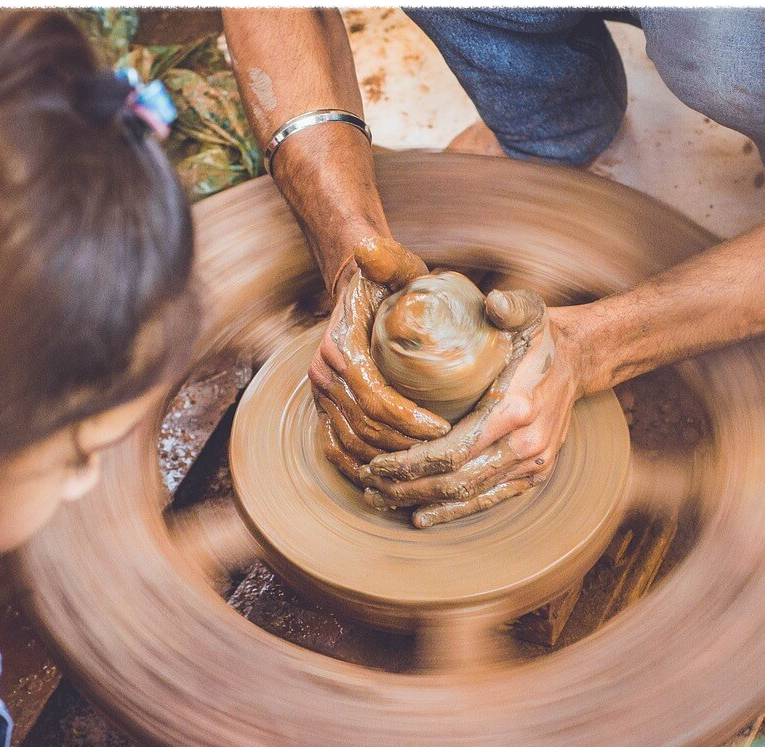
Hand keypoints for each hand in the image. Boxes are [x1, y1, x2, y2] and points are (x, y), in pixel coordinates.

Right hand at [310, 237, 451, 482]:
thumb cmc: (385, 280)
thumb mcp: (393, 265)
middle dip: (405, 447)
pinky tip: (390, 480)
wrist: (356, 289)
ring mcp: (320, 395)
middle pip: (364, 428)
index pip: (375, 397)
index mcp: (339, 348)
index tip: (444, 428)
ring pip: (351, 444)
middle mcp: (322, 375)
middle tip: (444, 453)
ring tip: (426, 466)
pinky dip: (360, 468)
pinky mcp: (323, 408)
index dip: (408, 420)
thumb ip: (388, 258)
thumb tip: (369, 248)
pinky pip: (336, 449)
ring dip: (388, 461)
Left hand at [361, 293, 584, 527]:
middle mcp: (527, 445)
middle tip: (369, 486)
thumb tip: (494, 301)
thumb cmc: (541, 336)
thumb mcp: (529, 310)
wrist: (578, 361)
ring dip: (424, 502)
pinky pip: (491, 500)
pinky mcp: (534, 475)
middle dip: (408, 487)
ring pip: (469, 494)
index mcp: (517, 408)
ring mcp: (533, 465)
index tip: (378, 462)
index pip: (455, 450)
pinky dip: (455, 511)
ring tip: (383, 499)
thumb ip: (510, 306)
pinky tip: (423, 516)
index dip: (412, 463)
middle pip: (456, 480)